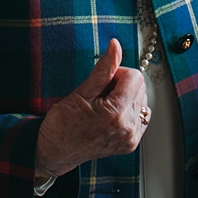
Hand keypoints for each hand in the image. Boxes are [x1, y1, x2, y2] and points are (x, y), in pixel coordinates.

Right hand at [35, 38, 149, 178]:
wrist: (55, 151)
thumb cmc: (62, 124)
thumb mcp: (81, 91)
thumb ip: (104, 68)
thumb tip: (116, 45)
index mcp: (116, 113)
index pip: (135, 77)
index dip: (117, 73)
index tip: (102, 82)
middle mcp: (128, 128)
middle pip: (140, 88)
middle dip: (121, 86)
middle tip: (99, 96)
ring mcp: (130, 138)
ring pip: (141, 101)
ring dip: (126, 98)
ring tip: (103, 107)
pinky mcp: (130, 144)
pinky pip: (140, 117)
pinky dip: (128, 111)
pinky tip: (111, 116)